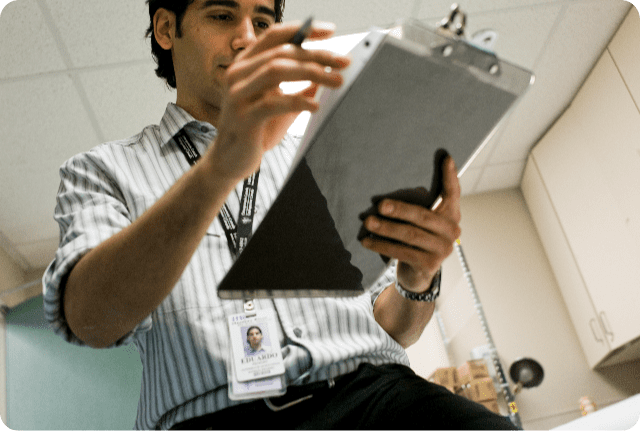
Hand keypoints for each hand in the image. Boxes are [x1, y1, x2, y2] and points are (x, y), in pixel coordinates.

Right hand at [209, 21, 350, 181]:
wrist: (231, 160)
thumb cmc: (257, 130)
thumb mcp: (283, 104)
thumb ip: (302, 87)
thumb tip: (332, 71)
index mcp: (246, 64)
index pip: (275, 35)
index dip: (303, 30)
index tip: (330, 31)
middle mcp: (238, 73)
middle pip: (281, 52)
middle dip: (317, 55)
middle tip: (343, 62)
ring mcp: (237, 95)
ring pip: (276, 70)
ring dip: (311, 72)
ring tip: (336, 80)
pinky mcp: (242, 118)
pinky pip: (271, 103)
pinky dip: (297, 101)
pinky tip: (315, 105)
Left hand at [361, 156, 461, 292]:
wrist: (418, 274)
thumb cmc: (416, 239)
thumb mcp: (420, 221)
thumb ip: (419, 204)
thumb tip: (398, 189)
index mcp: (451, 215)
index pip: (453, 193)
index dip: (450, 176)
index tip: (446, 157)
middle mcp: (452, 231)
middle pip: (423, 217)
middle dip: (400, 210)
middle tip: (380, 205)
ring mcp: (442, 250)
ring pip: (410, 235)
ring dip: (386, 229)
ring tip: (368, 222)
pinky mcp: (429, 264)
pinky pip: (401, 251)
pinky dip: (382, 245)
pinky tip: (367, 240)